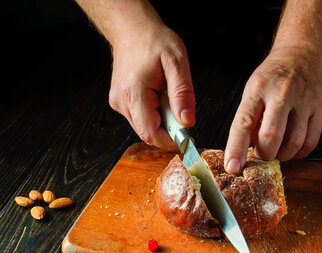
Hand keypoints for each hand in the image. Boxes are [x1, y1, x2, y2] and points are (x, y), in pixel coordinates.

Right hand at [108, 25, 195, 150]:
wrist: (132, 29)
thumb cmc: (154, 41)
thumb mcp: (177, 63)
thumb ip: (183, 94)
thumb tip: (187, 121)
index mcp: (134, 93)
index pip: (151, 133)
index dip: (171, 140)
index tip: (187, 136)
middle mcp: (121, 101)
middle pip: (148, 133)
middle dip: (168, 130)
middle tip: (181, 111)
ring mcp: (118, 103)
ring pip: (145, 127)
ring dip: (162, 121)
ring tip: (167, 97)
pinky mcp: (120, 102)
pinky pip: (141, 118)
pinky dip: (154, 114)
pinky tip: (159, 96)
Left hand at [224, 46, 321, 173]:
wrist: (306, 52)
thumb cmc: (277, 74)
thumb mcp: (255, 89)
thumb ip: (250, 118)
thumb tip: (244, 148)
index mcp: (258, 89)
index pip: (243, 123)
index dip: (236, 149)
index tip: (233, 167)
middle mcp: (281, 93)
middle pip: (271, 136)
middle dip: (264, 154)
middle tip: (262, 154)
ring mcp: (304, 101)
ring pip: (293, 143)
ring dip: (283, 155)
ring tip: (278, 150)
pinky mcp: (321, 108)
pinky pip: (310, 142)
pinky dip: (300, 153)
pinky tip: (294, 148)